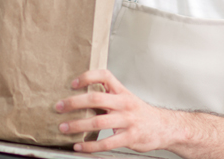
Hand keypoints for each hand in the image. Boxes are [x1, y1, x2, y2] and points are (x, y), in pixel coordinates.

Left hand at [55, 69, 175, 152]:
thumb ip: (107, 97)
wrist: (165, 127)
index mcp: (122, 92)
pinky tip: (79, 146)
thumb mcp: (126, 99)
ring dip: (77, 125)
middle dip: (73, 102)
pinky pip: (106, 142)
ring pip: (98, 122)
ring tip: (63, 127)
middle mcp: (124, 104)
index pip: (105, 76)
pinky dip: (90, 146)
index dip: (88, 77)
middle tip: (59, 107)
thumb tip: (80, 97)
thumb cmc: (140, 114)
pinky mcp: (130, 137)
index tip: (73, 83)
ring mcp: (127, 120)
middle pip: (96, 98)